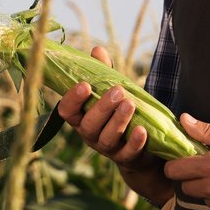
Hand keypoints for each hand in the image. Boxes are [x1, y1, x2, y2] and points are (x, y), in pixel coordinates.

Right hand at [57, 46, 160, 173]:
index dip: (72, 99)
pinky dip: (134, 142)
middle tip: (118, 90)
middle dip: (102, 107)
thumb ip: (103, 72)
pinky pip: (128, 153)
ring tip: (130, 104)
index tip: (85, 85)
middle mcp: (90, 135)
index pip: (67, 112)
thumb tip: (97, 50)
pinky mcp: (126, 158)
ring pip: (107, 138)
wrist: (140, 145)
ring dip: (118, 121)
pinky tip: (142, 130)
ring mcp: (107, 148)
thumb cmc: (119, 111)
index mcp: (81, 117)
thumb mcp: (111, 90)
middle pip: (89, 125)